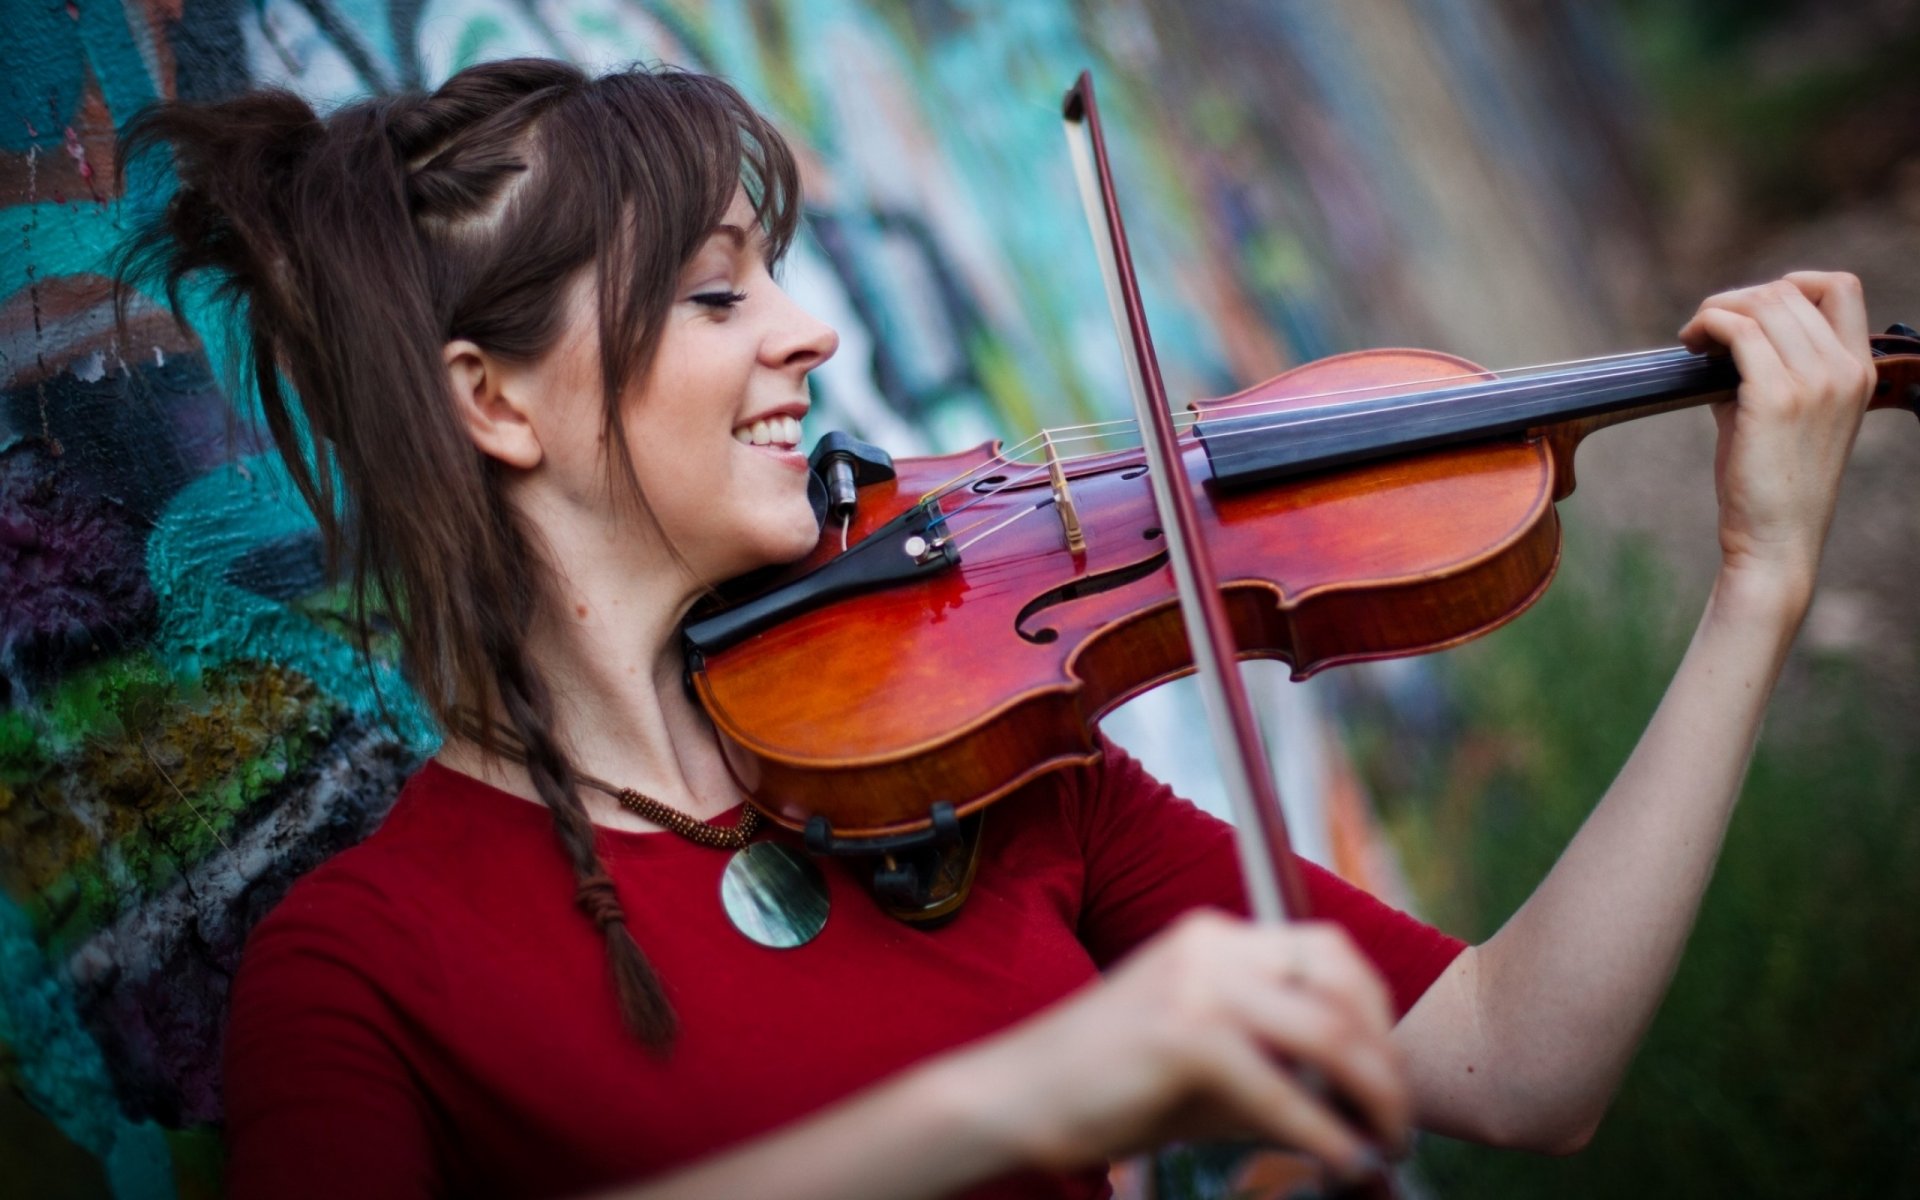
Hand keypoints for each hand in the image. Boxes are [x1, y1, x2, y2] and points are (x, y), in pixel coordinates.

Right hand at [950, 911, 1407, 1180]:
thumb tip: (1360, 1115)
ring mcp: (1197, 982)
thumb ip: (1279, 1076)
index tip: (1387, 1076)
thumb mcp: (1207, 1071)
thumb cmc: (1105, 1091)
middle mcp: (1211, 943)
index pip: (1330, 950)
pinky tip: (1340, 1163)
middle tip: (1394, 1120)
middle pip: (1343, 981)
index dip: (1375, 1013)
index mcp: (1214, 937)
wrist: (1014, 1099)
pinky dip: (1326, 1136)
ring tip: (1378, 1146)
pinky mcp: (1184, 1033)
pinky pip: (1286, 1091)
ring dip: (1374, 1096)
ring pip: (1329, 1032)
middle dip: (1385, 1057)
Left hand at [1677, 271, 1874, 603]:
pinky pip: (1738, 331)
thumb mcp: (1785, 416)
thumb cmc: (1772, 484)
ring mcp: (1815, 382)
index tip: (1750, 313)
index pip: (1841, 288)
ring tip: (1694, 338)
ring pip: (1762, 303)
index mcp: (1859, 371)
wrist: (1775, 541)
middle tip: (1705, 330)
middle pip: (1789, 290)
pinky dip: (1708, 325)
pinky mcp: (1775, 397)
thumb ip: (1768, 371)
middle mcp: (1844, 370)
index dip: (1790, 284)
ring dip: (1717, 310)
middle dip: (1737, 300)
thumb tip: (1722, 341)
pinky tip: (1690, 346)